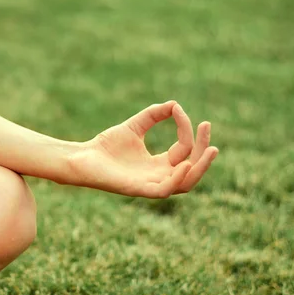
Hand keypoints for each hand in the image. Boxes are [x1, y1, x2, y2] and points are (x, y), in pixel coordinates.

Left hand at [66, 101, 218, 197]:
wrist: (82, 157)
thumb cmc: (106, 145)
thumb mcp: (135, 126)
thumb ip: (154, 115)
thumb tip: (175, 104)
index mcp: (159, 164)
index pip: (184, 149)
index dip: (185, 129)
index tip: (178, 110)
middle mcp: (158, 176)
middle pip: (191, 168)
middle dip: (203, 150)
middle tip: (208, 127)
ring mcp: (150, 184)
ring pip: (185, 184)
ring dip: (200, 168)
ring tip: (210, 149)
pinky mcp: (139, 190)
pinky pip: (165, 190)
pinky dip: (177, 178)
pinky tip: (184, 163)